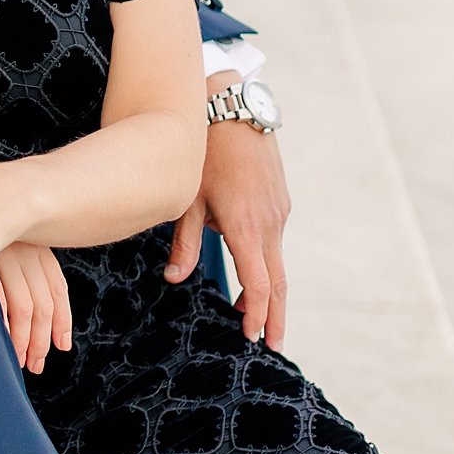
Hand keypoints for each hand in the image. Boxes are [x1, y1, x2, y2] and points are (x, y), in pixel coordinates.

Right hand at [0, 244, 72, 374]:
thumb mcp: (6, 238)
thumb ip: (21, 265)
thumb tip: (36, 307)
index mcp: (36, 246)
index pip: (57, 289)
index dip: (62, 321)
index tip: (61, 345)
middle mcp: (25, 252)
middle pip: (43, 305)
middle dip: (41, 340)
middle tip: (34, 364)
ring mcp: (2, 258)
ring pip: (24, 309)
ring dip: (23, 340)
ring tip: (17, 360)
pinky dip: (1, 325)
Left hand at [166, 96, 291, 346]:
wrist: (233, 107)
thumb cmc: (203, 152)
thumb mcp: (188, 199)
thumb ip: (184, 243)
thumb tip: (173, 279)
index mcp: (246, 226)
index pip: (260, 285)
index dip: (258, 315)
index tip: (253, 337)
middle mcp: (269, 222)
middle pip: (279, 282)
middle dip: (276, 316)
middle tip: (273, 346)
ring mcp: (279, 211)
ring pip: (278, 261)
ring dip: (269, 290)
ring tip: (254, 315)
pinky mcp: (280, 201)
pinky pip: (274, 240)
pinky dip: (267, 263)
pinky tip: (251, 272)